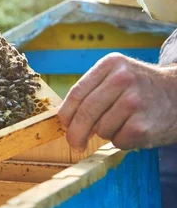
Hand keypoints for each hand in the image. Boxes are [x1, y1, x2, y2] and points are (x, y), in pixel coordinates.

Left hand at [58, 53, 176, 150]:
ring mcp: (133, 102)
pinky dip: (121, 140)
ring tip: (123, 123)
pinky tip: (134, 129)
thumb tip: (67, 120)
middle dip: (75, 133)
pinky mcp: (142, 125)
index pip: (77, 93)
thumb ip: (93, 90)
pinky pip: (117, 141)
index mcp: (111, 64)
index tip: (64, 125)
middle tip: (75, 143)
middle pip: (85, 113)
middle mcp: (122, 79)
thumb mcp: (118, 75)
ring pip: (100, 129)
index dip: (66, 113)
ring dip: (107, 133)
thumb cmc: (142, 88)